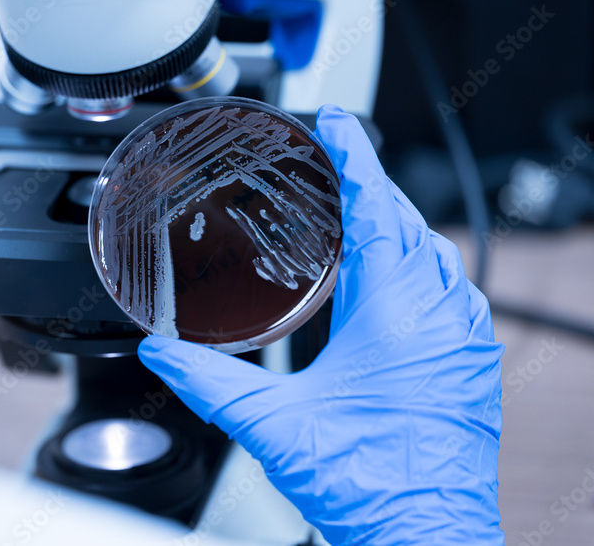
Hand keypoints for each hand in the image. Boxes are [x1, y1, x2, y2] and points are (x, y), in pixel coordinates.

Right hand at [138, 105, 503, 544]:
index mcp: (396, 312)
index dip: (356, 157)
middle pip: (407, 221)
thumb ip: (207, 382)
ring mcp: (463, 336)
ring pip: (432, 251)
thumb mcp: (271, 426)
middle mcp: (441, 314)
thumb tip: (160, 351)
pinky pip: (447, 285)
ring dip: (394, 220)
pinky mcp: (467, 359)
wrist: (426, 536)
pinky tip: (389, 270)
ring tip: (355, 202)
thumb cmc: (368, 484)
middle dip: (371, 182)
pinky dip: (414, 259)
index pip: (378, 208)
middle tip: (335, 155)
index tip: (337, 123)